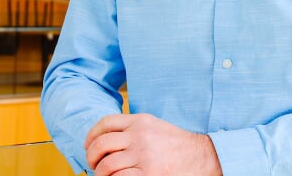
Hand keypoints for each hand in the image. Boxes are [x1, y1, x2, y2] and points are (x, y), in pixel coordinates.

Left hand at [84, 113, 221, 175]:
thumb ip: (133, 128)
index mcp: (140, 121)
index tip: (88, 146)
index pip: (105, 123)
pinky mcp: (148, 173)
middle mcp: (139, 135)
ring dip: (100, 173)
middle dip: (91, 157)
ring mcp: (143, 155)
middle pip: (101, 145)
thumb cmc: (178, 144)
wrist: (203, 157)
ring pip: (107, 165)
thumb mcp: (155, 126)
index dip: (91, 136)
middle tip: (93, 165)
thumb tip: (107, 139)